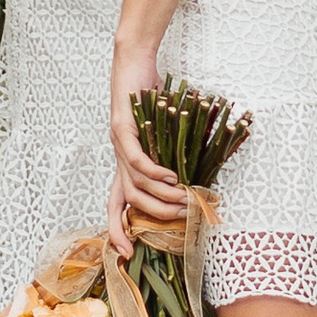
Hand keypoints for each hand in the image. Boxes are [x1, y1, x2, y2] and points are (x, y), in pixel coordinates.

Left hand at [106, 38, 181, 244]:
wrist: (134, 62)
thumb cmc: (153, 98)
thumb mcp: (167, 136)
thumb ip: (178, 157)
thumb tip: (200, 178)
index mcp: (125, 164)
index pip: (116, 205)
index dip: (118, 231)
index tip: (127, 254)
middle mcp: (118, 158)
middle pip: (128, 202)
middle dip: (154, 217)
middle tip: (180, 220)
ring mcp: (117, 144)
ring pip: (135, 183)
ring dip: (161, 195)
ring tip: (184, 198)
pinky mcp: (121, 127)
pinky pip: (136, 158)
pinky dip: (154, 172)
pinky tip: (170, 176)